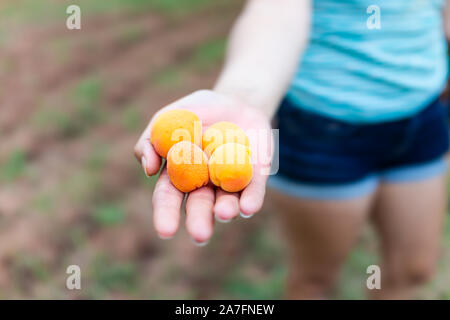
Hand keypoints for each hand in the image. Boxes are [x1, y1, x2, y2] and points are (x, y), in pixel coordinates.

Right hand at [134, 90, 272, 244]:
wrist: (235, 101)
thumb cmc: (196, 113)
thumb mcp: (168, 118)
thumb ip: (151, 141)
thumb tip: (149, 170)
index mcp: (179, 175)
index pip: (169, 198)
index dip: (166, 214)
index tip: (165, 231)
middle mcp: (205, 185)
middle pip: (200, 207)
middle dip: (199, 221)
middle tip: (199, 235)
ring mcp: (230, 181)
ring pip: (227, 201)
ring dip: (226, 210)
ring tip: (224, 213)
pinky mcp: (255, 175)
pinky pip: (254, 190)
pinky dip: (251, 199)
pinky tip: (248, 208)